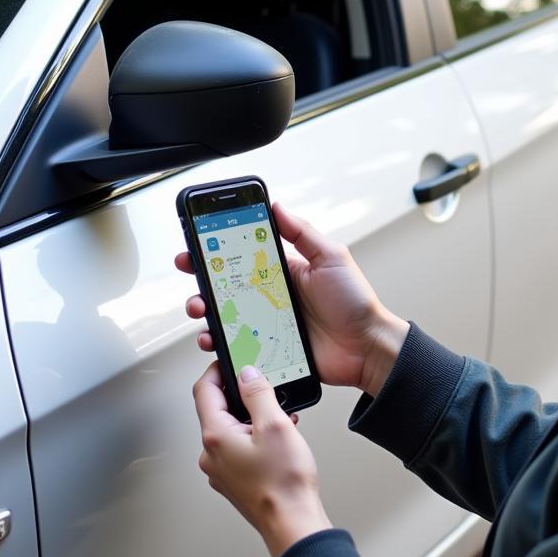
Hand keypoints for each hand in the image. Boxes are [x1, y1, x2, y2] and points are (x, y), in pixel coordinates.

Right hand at [176, 202, 408, 394]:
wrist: (367, 347)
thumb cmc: (355, 302)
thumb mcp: (331, 258)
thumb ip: (303, 233)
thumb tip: (277, 206)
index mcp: (284, 271)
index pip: (244, 255)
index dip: (218, 248)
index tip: (197, 243)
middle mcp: (271, 296)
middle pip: (226, 285)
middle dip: (202, 278)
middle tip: (191, 271)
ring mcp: (267, 324)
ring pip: (225, 315)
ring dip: (205, 310)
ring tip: (201, 307)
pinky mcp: (268, 350)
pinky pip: (237, 346)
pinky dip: (220, 343)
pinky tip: (215, 339)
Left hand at [194, 361, 331, 556]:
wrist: (292, 522)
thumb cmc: (284, 482)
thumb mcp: (275, 424)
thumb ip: (257, 393)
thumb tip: (246, 373)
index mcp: (216, 436)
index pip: (204, 390)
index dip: (217, 370)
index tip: (231, 360)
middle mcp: (211, 454)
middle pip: (217, 409)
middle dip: (242, 395)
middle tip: (266, 389)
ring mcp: (221, 469)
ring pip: (231, 429)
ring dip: (252, 418)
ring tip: (280, 420)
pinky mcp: (234, 480)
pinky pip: (239, 448)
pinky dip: (256, 437)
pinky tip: (279, 441)